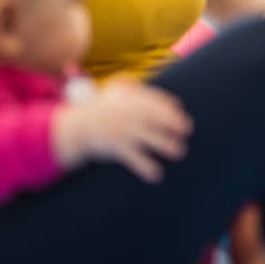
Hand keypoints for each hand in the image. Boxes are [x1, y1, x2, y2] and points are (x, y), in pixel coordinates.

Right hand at [55, 83, 190, 182]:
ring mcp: (124, 132)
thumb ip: (140, 88)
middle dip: (173, 123)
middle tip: (186, 130)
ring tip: (179, 151)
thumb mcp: (116, 90)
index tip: (179, 113)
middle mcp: (129, 115)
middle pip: (155, 117)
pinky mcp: (118, 148)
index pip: (155, 100)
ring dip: (165, 145)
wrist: (78, 127)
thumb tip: (170, 100)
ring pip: (149, 138)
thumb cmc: (102, 107)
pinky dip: (145, 167)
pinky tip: (156, 175)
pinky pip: (134, 159)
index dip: (170, 107)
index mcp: (131, 100)